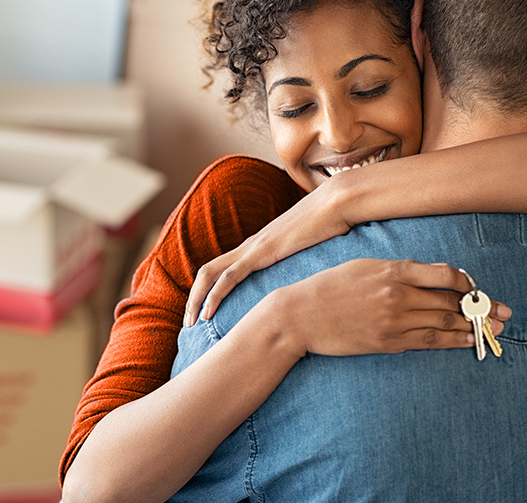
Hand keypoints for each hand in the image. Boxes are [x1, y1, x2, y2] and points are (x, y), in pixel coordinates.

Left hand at [185, 180, 352, 325]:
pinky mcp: (262, 252)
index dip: (209, 290)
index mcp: (260, 246)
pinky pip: (229, 275)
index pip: (223, 268)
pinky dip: (214, 294)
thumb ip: (305, 263)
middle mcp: (250, 245)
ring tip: (190, 323)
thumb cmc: (332, 225)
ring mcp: (254, 247)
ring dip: (196, 298)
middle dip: (194, 297)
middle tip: (188, 323)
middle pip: (208, 271)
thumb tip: (314, 282)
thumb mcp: (314, 250)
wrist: (337, 203)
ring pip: (211, 273)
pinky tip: (208, 312)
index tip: (206, 313)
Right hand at [270, 259, 511, 357]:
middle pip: (451, 301)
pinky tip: (468, 341)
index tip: (475, 286)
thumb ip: (395, 269)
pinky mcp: (388, 342)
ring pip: (444, 323)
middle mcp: (398, 294)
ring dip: (473, 326)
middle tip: (504, 312)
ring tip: (494, 328)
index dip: (466, 282)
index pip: (444, 274)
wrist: (300, 315)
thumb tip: (426, 276)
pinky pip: (428, 342)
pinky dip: (452, 341)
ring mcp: (394, 321)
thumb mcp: (362, 266)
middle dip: (481, 307)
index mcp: (392, 270)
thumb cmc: (328, 286)